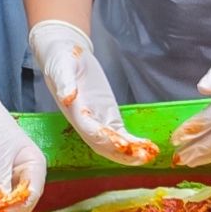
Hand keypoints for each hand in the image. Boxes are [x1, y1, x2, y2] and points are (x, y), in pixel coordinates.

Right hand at [27, 18, 154, 164]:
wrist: (64, 54)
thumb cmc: (60, 60)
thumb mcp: (61, 68)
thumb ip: (64, 83)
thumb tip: (68, 97)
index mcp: (74, 112)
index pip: (91, 131)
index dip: (106, 139)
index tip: (123, 144)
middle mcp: (85, 122)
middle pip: (104, 144)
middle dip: (122, 153)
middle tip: (143, 157)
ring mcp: (97, 120)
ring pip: (114, 143)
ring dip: (130, 152)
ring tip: (150, 155)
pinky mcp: (107, 115)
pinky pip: (120, 133)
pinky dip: (132, 142)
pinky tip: (146, 147)